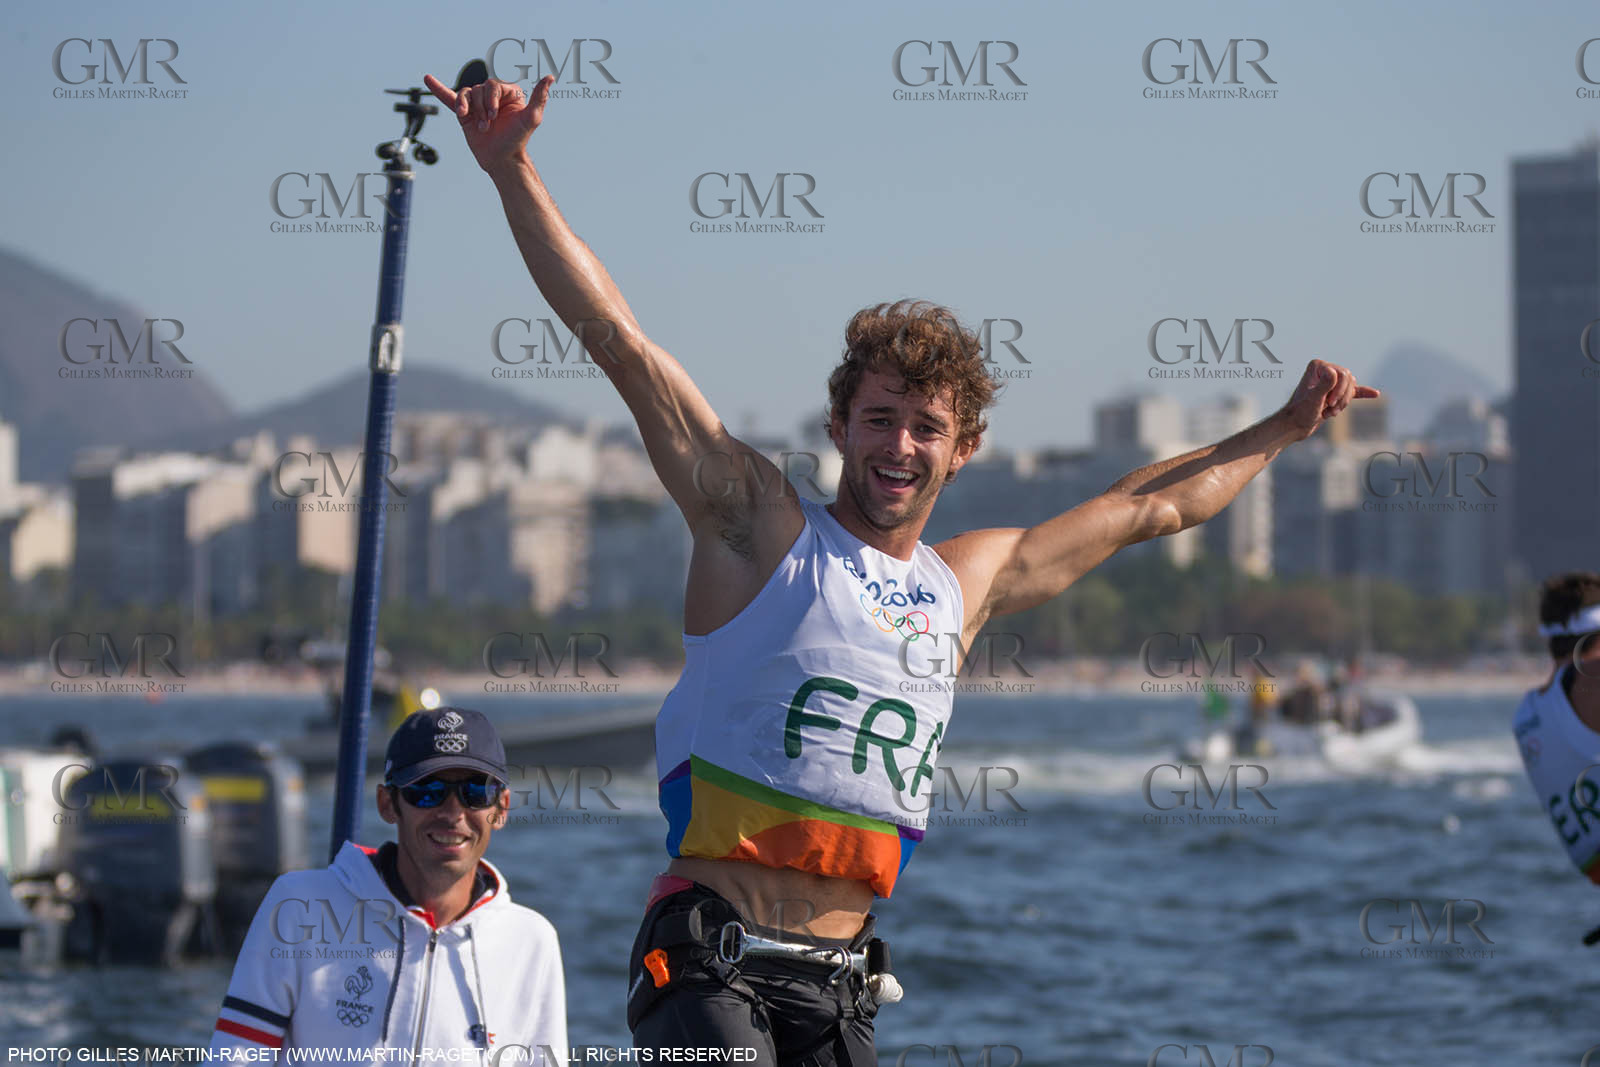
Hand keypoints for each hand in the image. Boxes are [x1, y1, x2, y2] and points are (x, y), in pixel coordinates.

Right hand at [422, 73, 553, 174]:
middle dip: (482, 108)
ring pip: (466, 95)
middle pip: (479, 90)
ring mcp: (477, 104)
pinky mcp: (464, 114)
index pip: (493, 85)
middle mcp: (492, 96)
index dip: (491, 99)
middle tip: (487, 126)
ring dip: (470, 111)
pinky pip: (450, 98)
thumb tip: (550, 78)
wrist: (501, 160)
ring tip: (478, 127)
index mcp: (508, 92)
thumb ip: (539, 98)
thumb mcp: (531, 118)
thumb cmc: (517, 140)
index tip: (494, 116)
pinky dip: (439, 89)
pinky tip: (428, 79)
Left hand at [1278, 359, 1379, 441]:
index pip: (1343, 374)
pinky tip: (1375, 394)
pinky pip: (1353, 391)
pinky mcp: (1334, 393)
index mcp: (1318, 366)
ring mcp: (1331, 382)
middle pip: (1349, 381)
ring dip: (1343, 403)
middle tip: (1328, 409)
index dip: (1339, 390)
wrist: (1294, 427)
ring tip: (1329, 413)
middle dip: (1342, 398)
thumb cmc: (1300, 413)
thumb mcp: (1313, 400)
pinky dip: (1363, 393)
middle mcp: (1325, 370)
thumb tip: (1333, 371)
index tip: (1327, 402)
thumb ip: (1323, 385)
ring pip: (1351, 389)